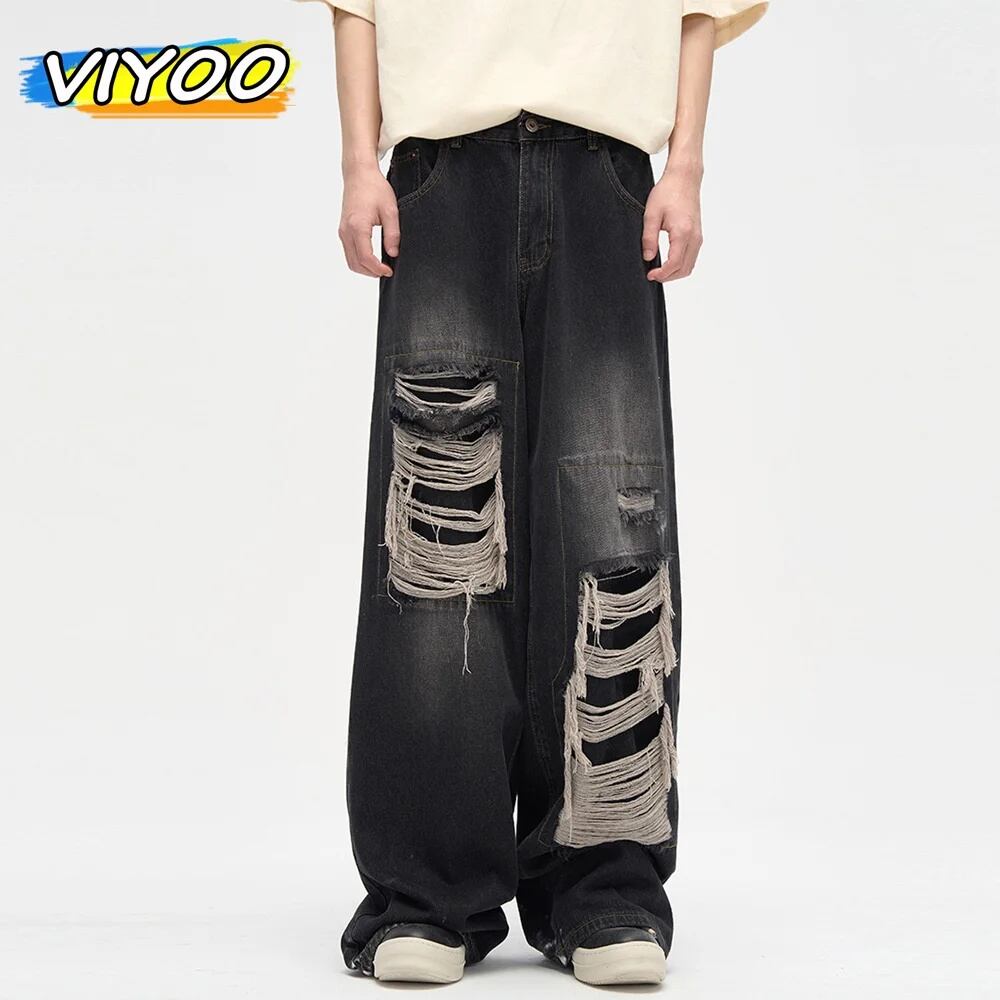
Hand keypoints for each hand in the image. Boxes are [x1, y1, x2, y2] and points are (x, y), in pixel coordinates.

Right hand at [338, 162, 400, 277]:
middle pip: (355, 263)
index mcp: (358, 226)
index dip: (378, 269)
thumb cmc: (374, 188)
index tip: (389, 271)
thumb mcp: (390, 210)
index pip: (365, 258)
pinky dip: (359, 260)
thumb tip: (393, 253)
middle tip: (386, 271)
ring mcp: (342, 231)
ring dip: (364, 268)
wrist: (358, 174)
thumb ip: (392, 234)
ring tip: (380, 266)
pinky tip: (372, 258)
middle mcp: (346, 231)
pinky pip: (349, 252)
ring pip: (350, 260)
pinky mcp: (343, 230)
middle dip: (371, 272)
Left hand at [642, 163, 703, 281]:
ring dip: (675, 272)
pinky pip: (691, 257)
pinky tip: (667, 261)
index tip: (649, 275)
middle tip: (652, 275)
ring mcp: (698, 236)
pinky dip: (681, 265)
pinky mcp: (698, 235)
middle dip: (668, 277)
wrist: (684, 178)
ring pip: (690, 266)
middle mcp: (694, 237)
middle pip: (684, 269)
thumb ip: (649, 238)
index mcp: (683, 232)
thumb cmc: (667, 192)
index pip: (675, 264)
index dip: (662, 274)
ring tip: (658, 270)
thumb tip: (648, 257)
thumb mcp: (651, 214)